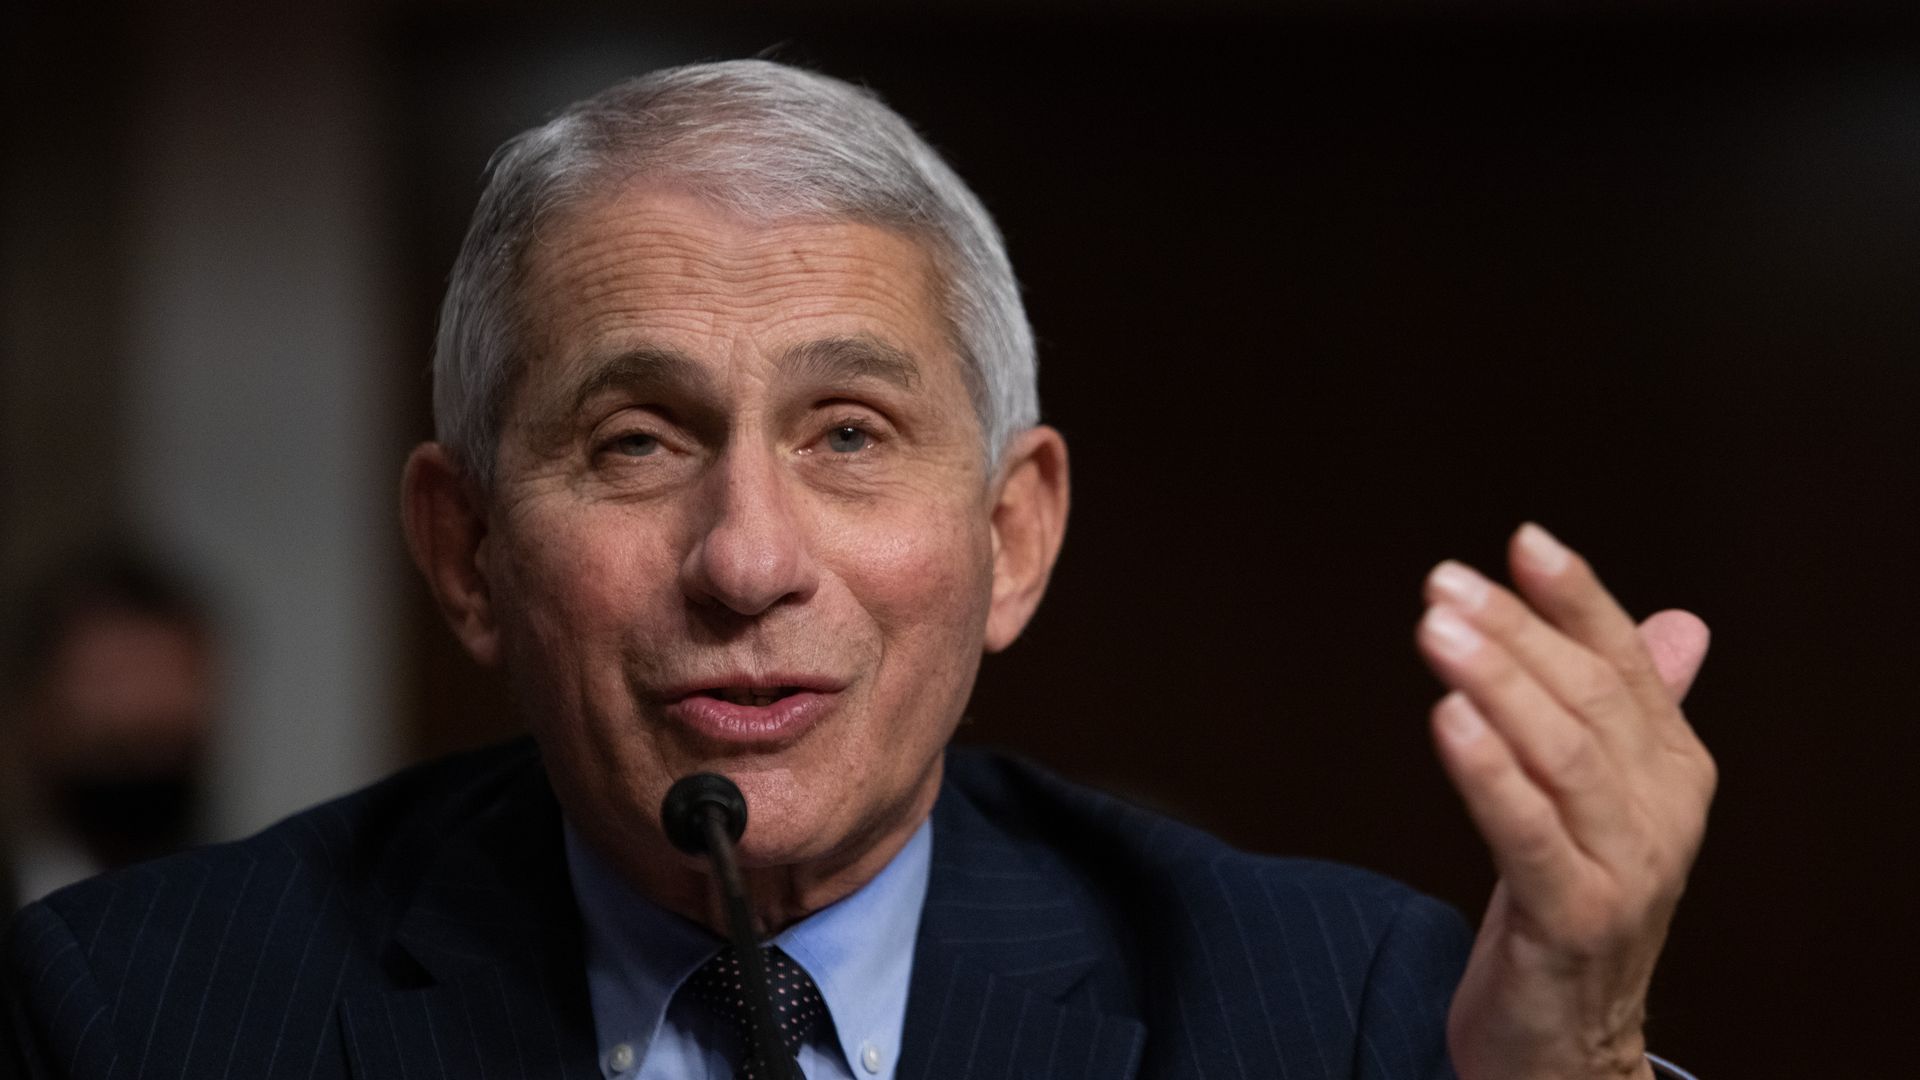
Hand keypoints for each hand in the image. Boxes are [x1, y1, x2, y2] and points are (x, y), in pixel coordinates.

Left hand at [1416, 524, 1715, 1079]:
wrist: (1569, 1047)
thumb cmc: (1574, 909)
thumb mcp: (1605, 805)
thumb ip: (1633, 712)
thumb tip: (1677, 623)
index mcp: (1673, 772)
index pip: (1625, 664)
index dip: (1576, 598)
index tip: (1523, 541)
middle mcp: (1662, 814)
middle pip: (1588, 699)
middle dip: (1515, 631)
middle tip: (1445, 584)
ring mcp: (1625, 869)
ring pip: (1563, 754)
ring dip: (1497, 681)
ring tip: (1437, 630)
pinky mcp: (1574, 921)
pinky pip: (1528, 834)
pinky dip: (1488, 771)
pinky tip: (1447, 719)